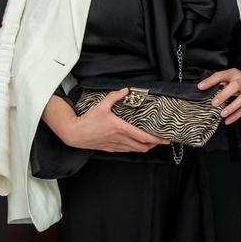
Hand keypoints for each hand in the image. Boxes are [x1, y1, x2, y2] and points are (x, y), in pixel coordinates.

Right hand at [42, 89, 168, 151]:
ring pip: (136, 150)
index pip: (144, 137)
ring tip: (151, 142)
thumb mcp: (102, 105)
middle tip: (160, 140)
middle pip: (143, 147)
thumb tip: (125, 90)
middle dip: (154, 144)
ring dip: (145, 147)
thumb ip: (114, 96)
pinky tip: (136, 143)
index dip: (157, 139)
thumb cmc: (88, 121)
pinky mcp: (111, 148)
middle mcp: (121, 139)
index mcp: (121, 128)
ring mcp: (116, 145)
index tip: (165, 138)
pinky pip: (127, 151)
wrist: (75, 133)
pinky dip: (135, 148)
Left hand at [197, 68, 240, 124]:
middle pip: (235, 86)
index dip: (210, 81)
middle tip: (214, 103)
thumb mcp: (232, 76)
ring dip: (232, 107)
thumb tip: (204, 88)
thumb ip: (221, 82)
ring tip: (222, 114)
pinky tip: (228, 120)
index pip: (221, 75)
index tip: (200, 87)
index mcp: (233, 74)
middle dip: (224, 95)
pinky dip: (236, 116)